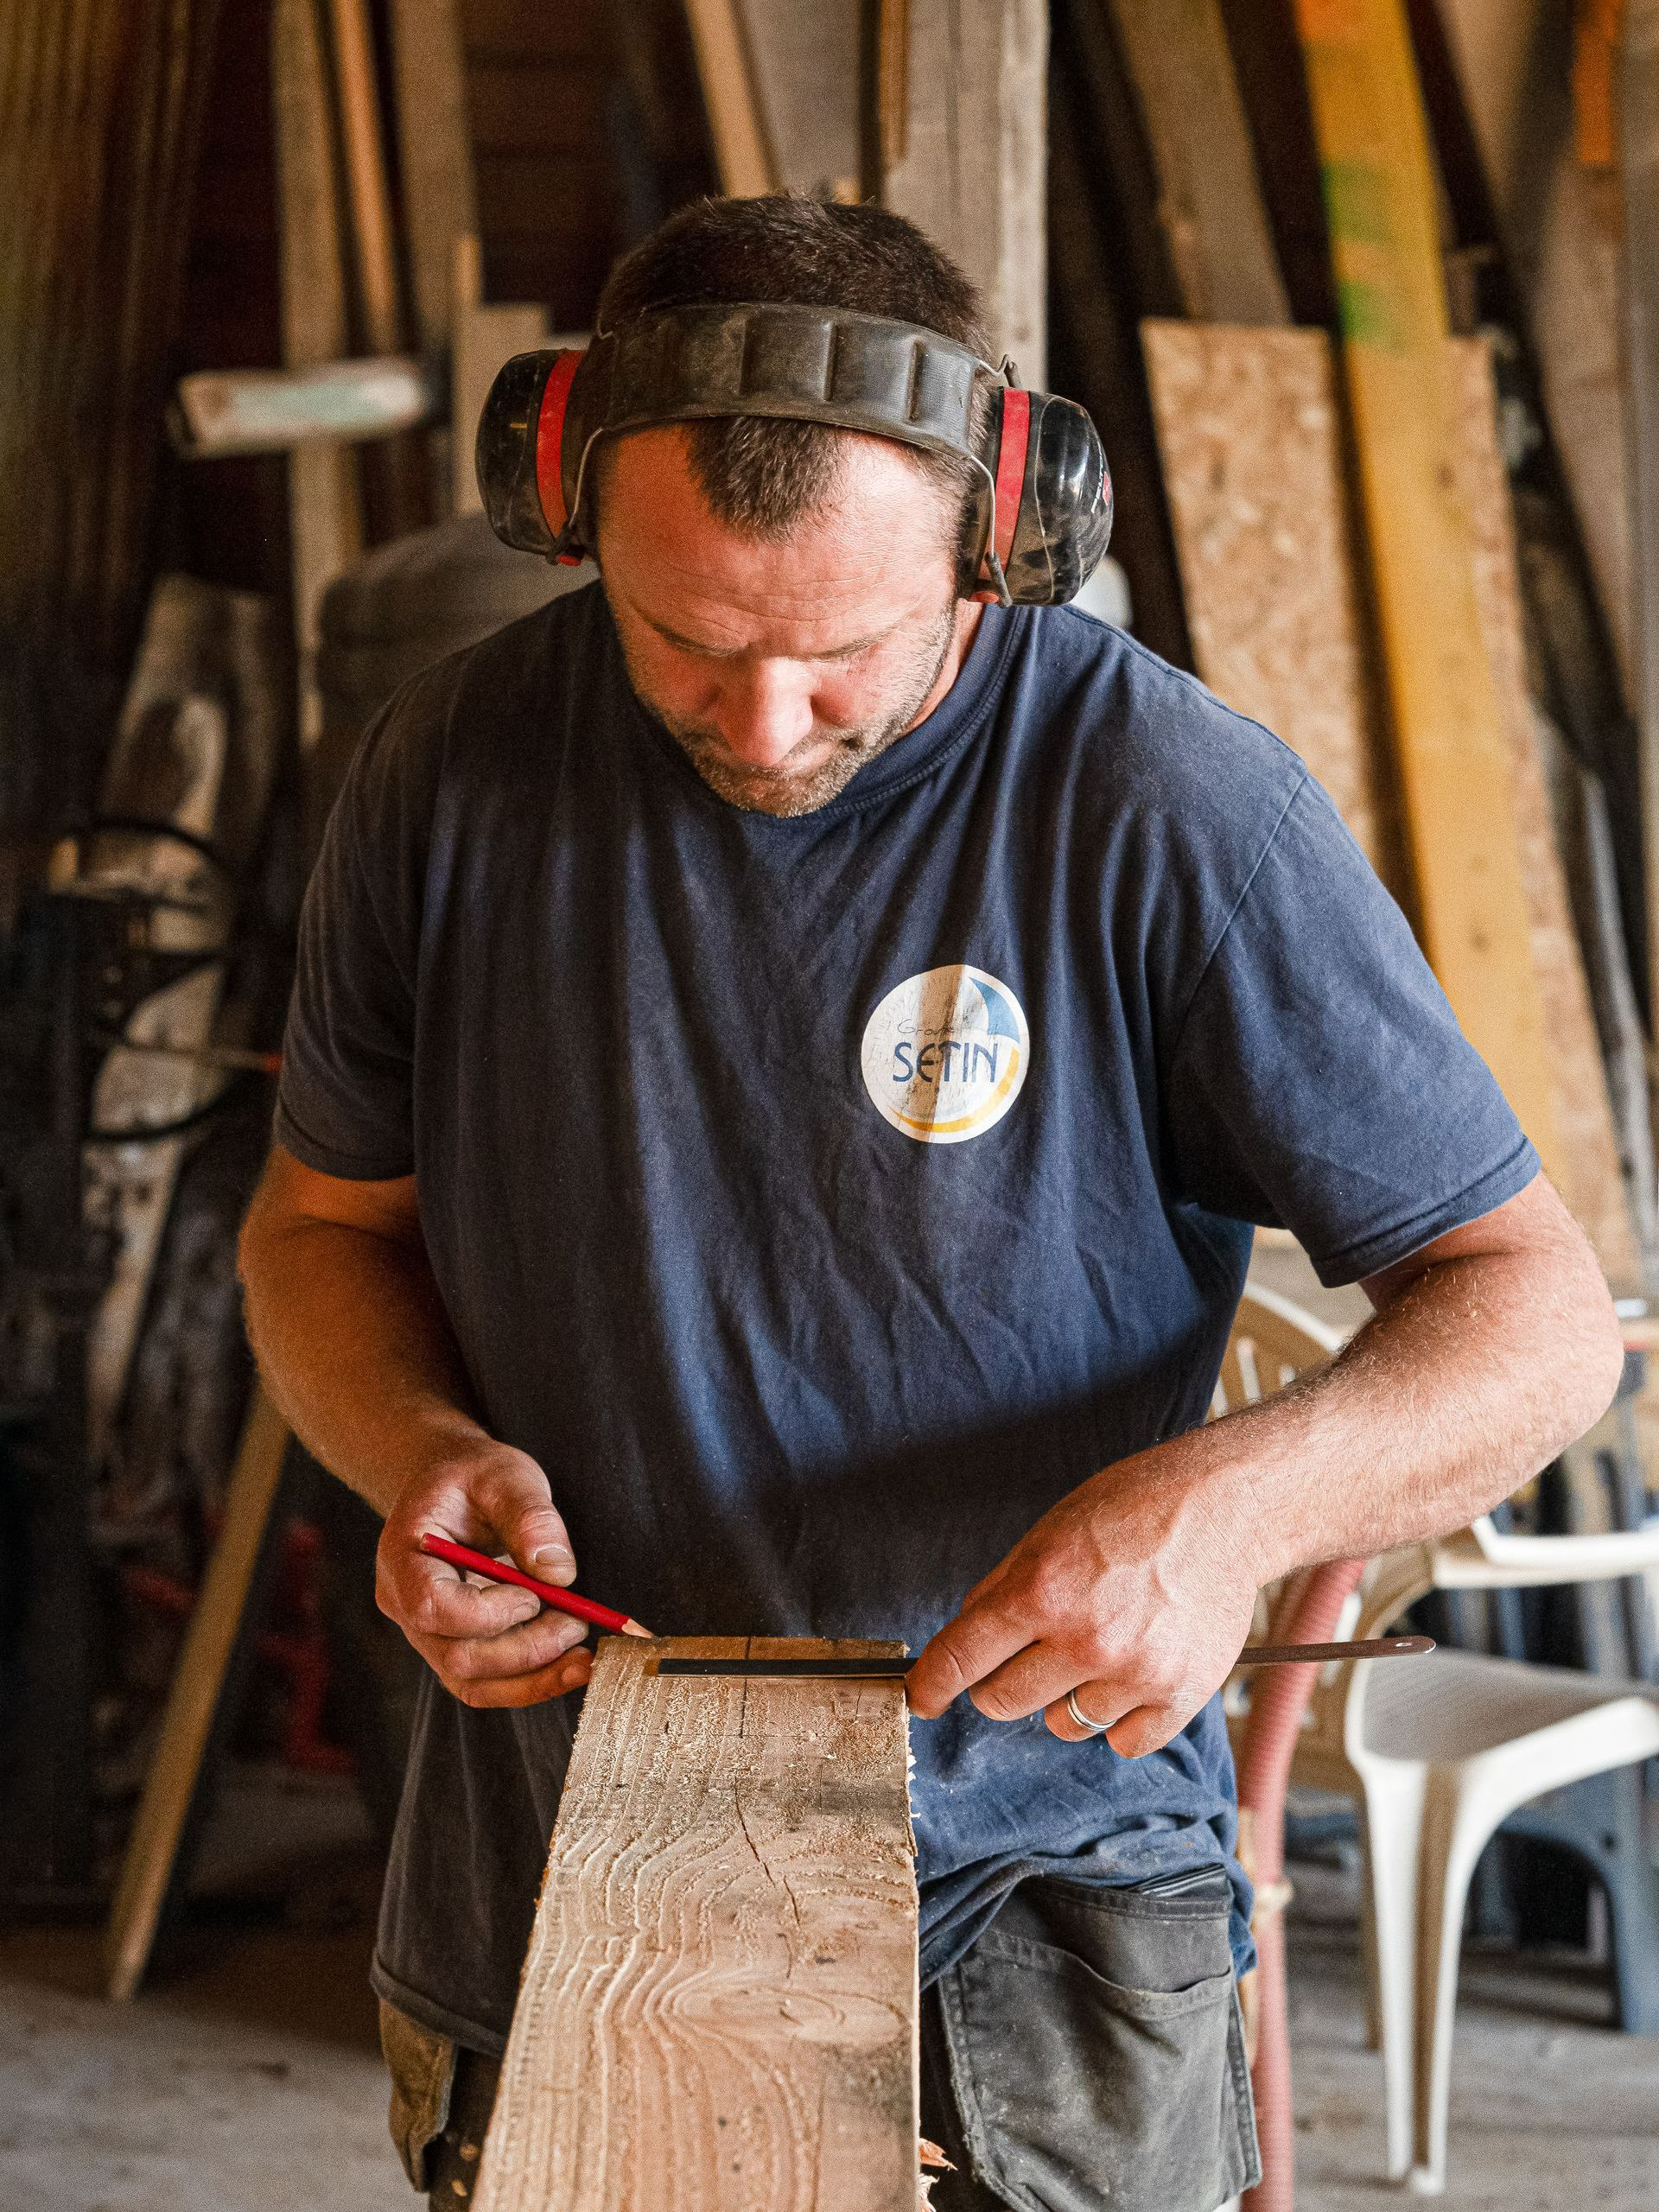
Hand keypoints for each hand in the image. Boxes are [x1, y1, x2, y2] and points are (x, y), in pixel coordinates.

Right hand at [376, 1436, 593, 1707]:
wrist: (450, 1486)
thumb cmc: (473, 1476)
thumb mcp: (504, 1475)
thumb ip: (530, 1516)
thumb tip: (559, 1574)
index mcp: (403, 1555)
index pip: (431, 1606)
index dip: (488, 1612)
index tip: (534, 1594)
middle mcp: (403, 1603)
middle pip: (457, 1656)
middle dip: (525, 1651)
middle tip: (577, 1624)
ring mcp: (425, 1632)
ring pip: (472, 1683)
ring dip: (533, 1679)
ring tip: (583, 1659)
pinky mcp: (454, 1646)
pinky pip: (485, 1684)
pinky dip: (529, 1684)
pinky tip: (569, 1667)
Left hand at [904, 1439, 1260, 1755]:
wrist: (1223, 1510)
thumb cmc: (1131, 1510)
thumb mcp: (1048, 1533)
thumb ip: (1002, 1590)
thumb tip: (964, 1644)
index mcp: (1040, 1591)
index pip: (961, 1659)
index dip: (931, 1685)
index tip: (922, 1699)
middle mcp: (1084, 1639)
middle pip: (1003, 1701)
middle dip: (1003, 1681)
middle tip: (1034, 1649)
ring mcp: (1133, 1673)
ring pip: (1062, 1725)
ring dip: (1066, 1697)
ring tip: (1101, 1648)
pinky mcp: (1178, 1695)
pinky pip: (1122, 1742)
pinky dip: (1120, 1718)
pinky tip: (1133, 1673)